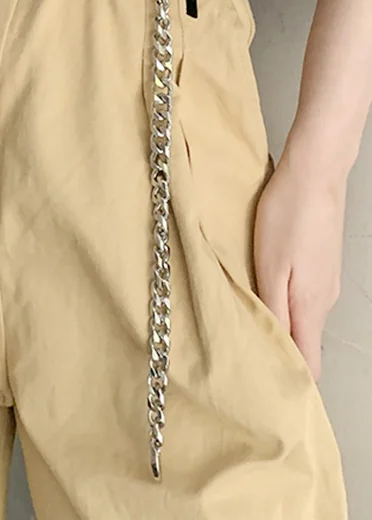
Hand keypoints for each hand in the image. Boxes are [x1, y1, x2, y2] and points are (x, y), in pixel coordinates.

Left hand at [253, 151, 344, 379]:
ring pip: (297, 315)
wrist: (313, 173)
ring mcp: (323, 281)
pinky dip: (277, 296)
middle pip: (302, 341)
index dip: (288, 379)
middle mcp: (323, 300)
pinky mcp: (318, 264)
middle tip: (237, 347)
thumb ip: (273, 311)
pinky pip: (298, 293)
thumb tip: (275, 352)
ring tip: (240, 312)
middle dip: (273, 349)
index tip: (260, 386)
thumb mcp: (270, 267)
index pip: (309, 363)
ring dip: (272, 319)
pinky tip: (256, 283)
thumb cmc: (289, 215)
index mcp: (311, 306)